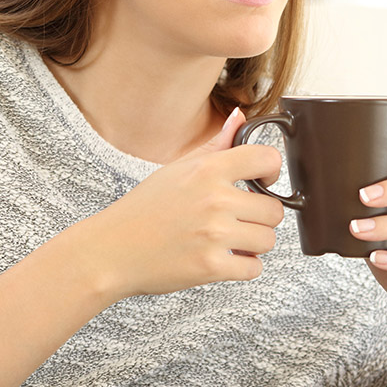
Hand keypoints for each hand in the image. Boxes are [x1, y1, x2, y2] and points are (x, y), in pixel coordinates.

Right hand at [73, 108, 285, 300]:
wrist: (112, 250)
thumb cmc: (144, 208)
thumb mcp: (178, 168)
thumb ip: (216, 144)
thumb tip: (240, 117)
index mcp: (208, 170)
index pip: (267, 159)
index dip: (272, 171)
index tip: (264, 181)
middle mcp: (214, 200)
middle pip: (275, 210)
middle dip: (261, 217)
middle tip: (239, 219)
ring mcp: (214, 235)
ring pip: (268, 240)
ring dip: (253, 244)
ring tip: (231, 240)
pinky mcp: (211, 267)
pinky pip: (254, 269)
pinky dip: (244, 267)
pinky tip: (225, 258)